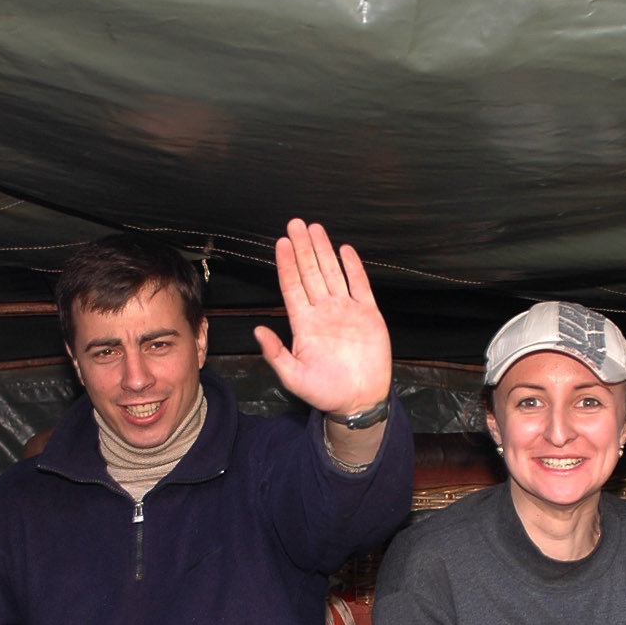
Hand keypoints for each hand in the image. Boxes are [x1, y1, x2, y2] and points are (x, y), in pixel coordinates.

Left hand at [254, 219, 391, 417]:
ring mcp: (346, 311)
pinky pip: (360, 286)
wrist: (359, 401)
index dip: (286, 265)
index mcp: (304, 324)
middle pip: (311, 273)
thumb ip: (276, 354)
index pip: (292, 287)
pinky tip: (345, 250)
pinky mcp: (368, 315)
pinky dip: (353, 267)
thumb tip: (257, 331)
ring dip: (324, 251)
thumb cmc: (325, 392)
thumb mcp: (293, 378)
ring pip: (333, 273)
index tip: (281, 243)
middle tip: (296, 224)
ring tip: (315, 228)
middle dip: (303, 248)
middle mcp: (323, 312)